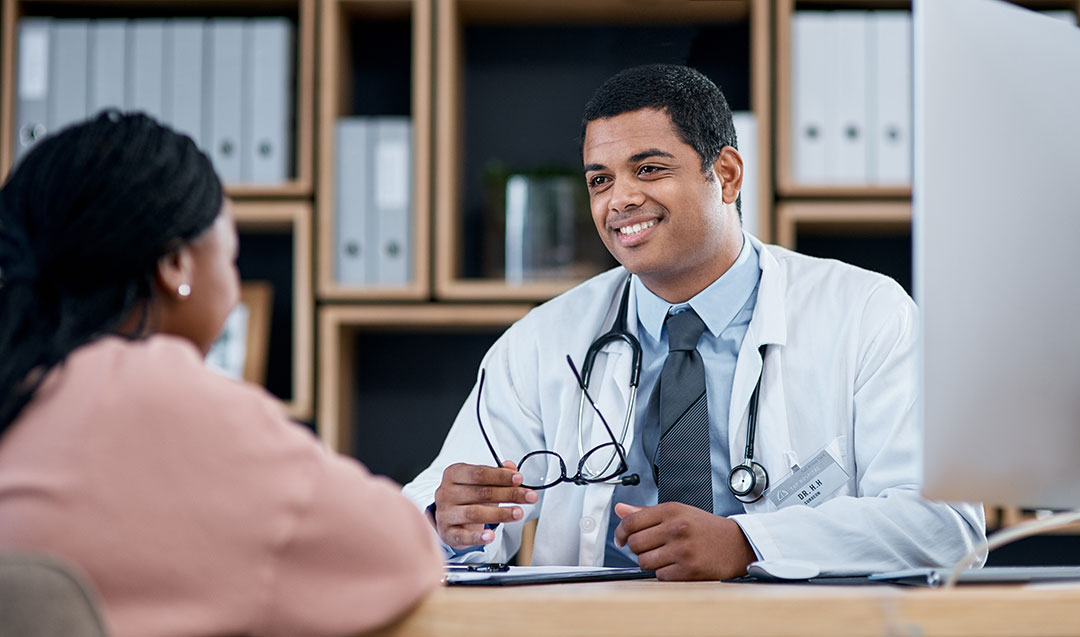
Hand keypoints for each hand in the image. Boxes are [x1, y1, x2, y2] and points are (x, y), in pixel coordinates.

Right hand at [433, 461, 537, 547]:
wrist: (447, 516)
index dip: (501, 476)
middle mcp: (446, 492)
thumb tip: (511, 467)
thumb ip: (496, 473)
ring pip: (474, 513)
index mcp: (454, 474)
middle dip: (509, 494)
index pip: (479, 473)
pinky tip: (490, 536)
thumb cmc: (467, 496)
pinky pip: (463, 536)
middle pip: (481, 493)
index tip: (519, 478)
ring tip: (518, 513)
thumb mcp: (480, 481)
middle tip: (529, 496)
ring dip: (499, 514)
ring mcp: (445, 513)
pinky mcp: (447, 533)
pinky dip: (477, 537)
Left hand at [613, 502, 755, 580]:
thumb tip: (620, 509)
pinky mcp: (689, 570)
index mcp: (672, 510)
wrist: (736, 545)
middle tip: (650, 548)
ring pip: (644, 562)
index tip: (621, 539)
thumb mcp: (678, 512)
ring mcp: (683, 550)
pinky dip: (664, 574)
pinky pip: (660, 576)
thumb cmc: (705, 529)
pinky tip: (676, 566)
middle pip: (635, 544)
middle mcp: (676, 528)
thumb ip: (646, 513)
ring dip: (650, 562)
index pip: (632, 521)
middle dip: (638, 549)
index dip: (620, 533)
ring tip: (665, 557)